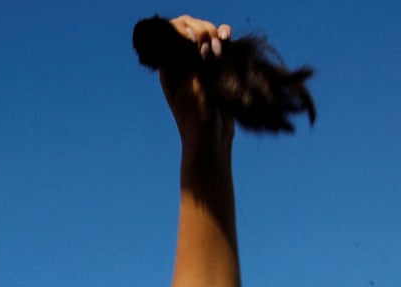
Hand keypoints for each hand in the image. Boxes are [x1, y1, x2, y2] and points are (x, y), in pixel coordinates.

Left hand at [160, 16, 233, 150]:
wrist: (211, 142)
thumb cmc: (195, 120)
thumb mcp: (192, 90)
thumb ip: (194, 64)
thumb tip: (199, 39)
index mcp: (169, 70)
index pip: (174, 37)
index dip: (188, 30)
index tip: (200, 39)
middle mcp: (182, 67)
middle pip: (192, 35)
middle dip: (204, 31)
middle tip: (215, 43)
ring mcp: (200, 70)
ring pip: (207, 41)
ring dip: (217, 34)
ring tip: (225, 39)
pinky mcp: (216, 74)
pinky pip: (220, 52)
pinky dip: (226, 43)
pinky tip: (231, 40)